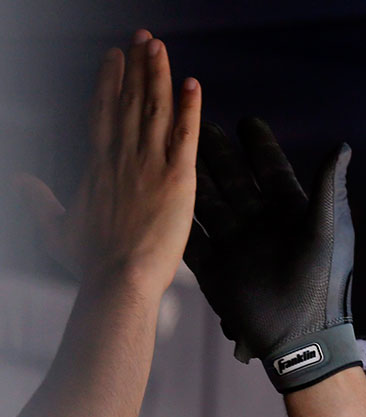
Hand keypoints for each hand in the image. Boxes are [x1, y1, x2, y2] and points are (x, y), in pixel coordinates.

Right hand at [14, 30, 199, 297]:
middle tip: (144, 36)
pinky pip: (185, 135)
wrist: (120, 280)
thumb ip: (39, 200)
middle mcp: (122, 157)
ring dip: (158, 75)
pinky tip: (193, 83)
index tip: (114, 57)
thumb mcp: (56, 227)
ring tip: (160, 46)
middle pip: (129, 101)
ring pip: (154, 109)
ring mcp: (149, 165)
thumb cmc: (91, 262)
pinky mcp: (177, 178)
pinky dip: (189, 108)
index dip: (109, 82)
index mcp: (97, 165)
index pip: (103, 112)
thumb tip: (20, 181)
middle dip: (137, 66)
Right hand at [186, 118, 365, 392]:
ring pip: (208, 203)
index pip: (272, 170)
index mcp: (292, 213)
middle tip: (196, 122)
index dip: (259, 146)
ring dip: (191, 179)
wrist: (301, 338)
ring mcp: (236, 245)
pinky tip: (156, 195)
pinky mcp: (215, 269)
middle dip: (216, 154)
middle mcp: (261, 224)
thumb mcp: (328, 231)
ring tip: (171, 150)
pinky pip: (191, 239)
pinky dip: (175, 220)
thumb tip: (342, 145)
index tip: (246, 121)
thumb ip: (328, 188)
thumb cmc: (323, 284)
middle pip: (234, 180)